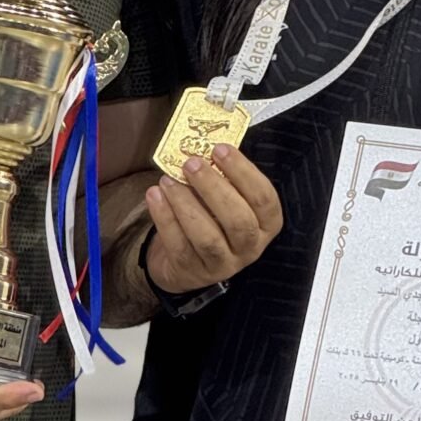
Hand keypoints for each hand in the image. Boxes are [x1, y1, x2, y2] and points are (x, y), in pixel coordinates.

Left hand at [144, 143, 282, 294]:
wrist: (187, 262)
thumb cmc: (212, 217)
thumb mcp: (225, 198)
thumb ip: (222, 176)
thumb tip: (202, 148)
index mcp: (266, 223)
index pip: (264, 199)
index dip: (243, 172)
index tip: (220, 148)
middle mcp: (250, 247)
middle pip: (238, 221)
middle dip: (213, 188)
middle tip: (191, 163)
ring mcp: (222, 264)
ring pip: (207, 238)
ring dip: (185, 204)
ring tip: (168, 180)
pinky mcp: (193, 272)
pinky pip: (179, 245)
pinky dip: (165, 218)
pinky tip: (154, 195)